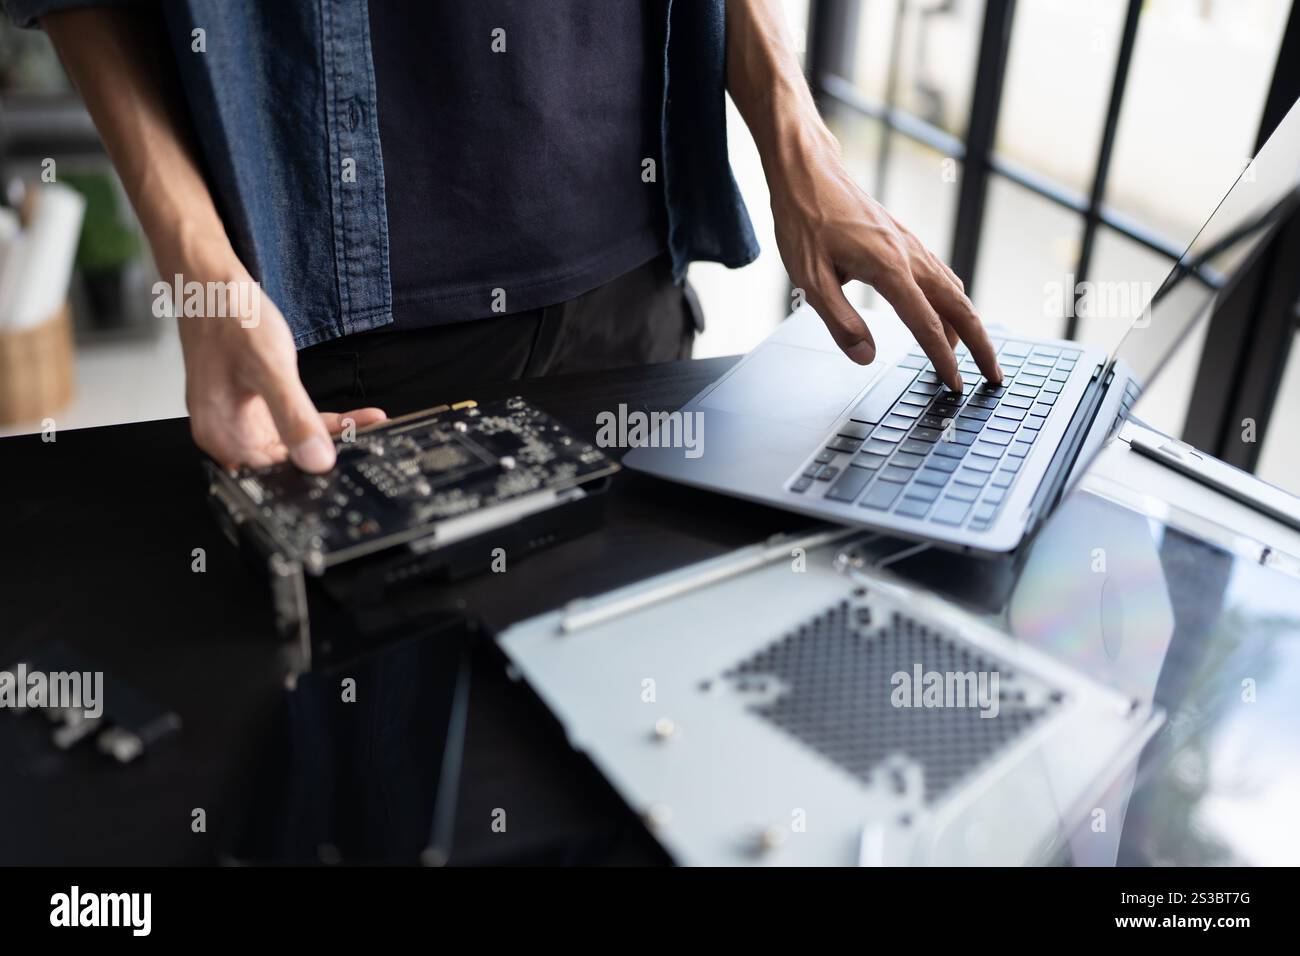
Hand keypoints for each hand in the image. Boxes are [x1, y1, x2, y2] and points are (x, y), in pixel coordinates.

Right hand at [175, 260, 385, 472]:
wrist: (212, 283)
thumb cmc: (230, 318)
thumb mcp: (271, 370)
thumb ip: (294, 417)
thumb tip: (317, 459)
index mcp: (223, 436)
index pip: (277, 472)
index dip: (314, 470)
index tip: (354, 462)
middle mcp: (228, 434)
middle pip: (288, 458)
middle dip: (329, 451)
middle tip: (372, 442)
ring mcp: (240, 420)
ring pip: (295, 439)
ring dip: (331, 433)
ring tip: (369, 425)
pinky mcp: (253, 406)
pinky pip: (292, 421)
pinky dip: (321, 419)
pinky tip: (354, 416)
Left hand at [768, 132, 1002, 392]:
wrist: (807, 173)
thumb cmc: (804, 221)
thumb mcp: (810, 280)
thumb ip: (840, 322)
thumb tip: (866, 357)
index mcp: (889, 268)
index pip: (926, 324)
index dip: (942, 359)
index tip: (954, 384)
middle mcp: (909, 256)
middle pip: (959, 307)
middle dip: (980, 345)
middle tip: (993, 376)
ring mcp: (911, 246)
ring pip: (953, 291)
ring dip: (969, 325)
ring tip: (972, 356)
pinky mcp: (905, 242)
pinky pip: (941, 277)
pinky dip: (952, 304)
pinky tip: (947, 316)